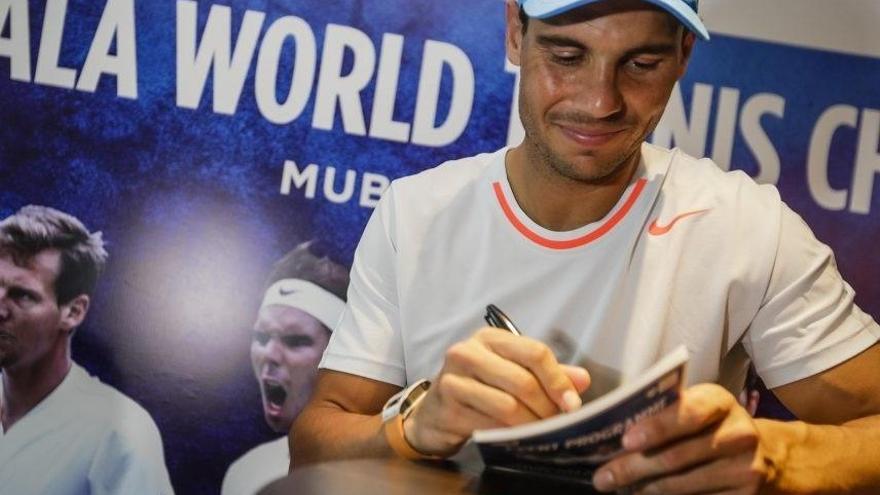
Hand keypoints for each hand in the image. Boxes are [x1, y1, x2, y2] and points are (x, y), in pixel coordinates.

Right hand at [403, 327, 590, 456]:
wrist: (433, 412)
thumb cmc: (477, 388)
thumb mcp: (511, 372)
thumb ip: (547, 374)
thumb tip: (582, 379)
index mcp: (490, 338)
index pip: (534, 352)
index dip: (558, 380)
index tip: (572, 403)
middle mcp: (468, 352)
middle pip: (523, 381)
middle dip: (546, 407)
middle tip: (557, 423)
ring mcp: (454, 379)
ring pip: (507, 406)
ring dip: (530, 424)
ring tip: (540, 432)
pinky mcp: (447, 406)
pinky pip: (489, 424)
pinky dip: (509, 434)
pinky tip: (516, 437)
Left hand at [593, 384, 773, 493]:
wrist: (762, 452)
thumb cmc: (709, 424)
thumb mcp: (694, 406)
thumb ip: (663, 412)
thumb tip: (612, 430)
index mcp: (719, 401)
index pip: (688, 413)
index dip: (656, 428)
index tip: (626, 441)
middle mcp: (738, 433)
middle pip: (678, 456)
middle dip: (634, 468)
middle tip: (603, 478)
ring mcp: (746, 468)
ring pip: (684, 484)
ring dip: (646, 489)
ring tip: (620, 489)